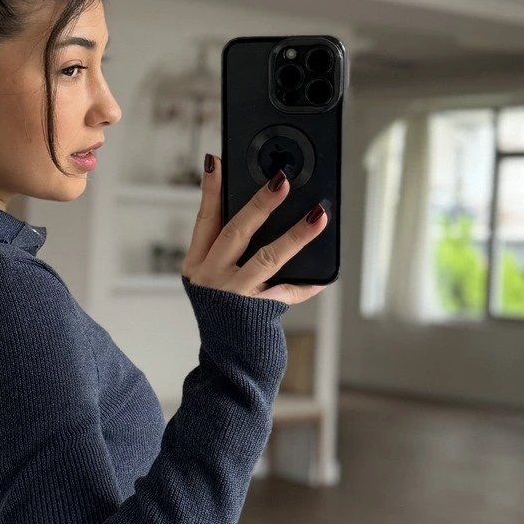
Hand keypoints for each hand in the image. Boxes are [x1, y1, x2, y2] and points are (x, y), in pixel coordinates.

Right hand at [181, 155, 330, 306]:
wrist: (227, 362)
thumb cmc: (224, 314)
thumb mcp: (214, 280)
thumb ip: (230, 251)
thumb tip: (263, 211)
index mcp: (197, 265)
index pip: (204, 220)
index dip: (210, 190)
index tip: (216, 162)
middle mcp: (211, 278)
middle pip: (236, 233)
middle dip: (259, 205)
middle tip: (281, 182)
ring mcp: (234, 296)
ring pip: (267, 258)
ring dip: (296, 235)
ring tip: (318, 216)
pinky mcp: (258, 313)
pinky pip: (288, 292)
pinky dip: (308, 283)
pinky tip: (325, 275)